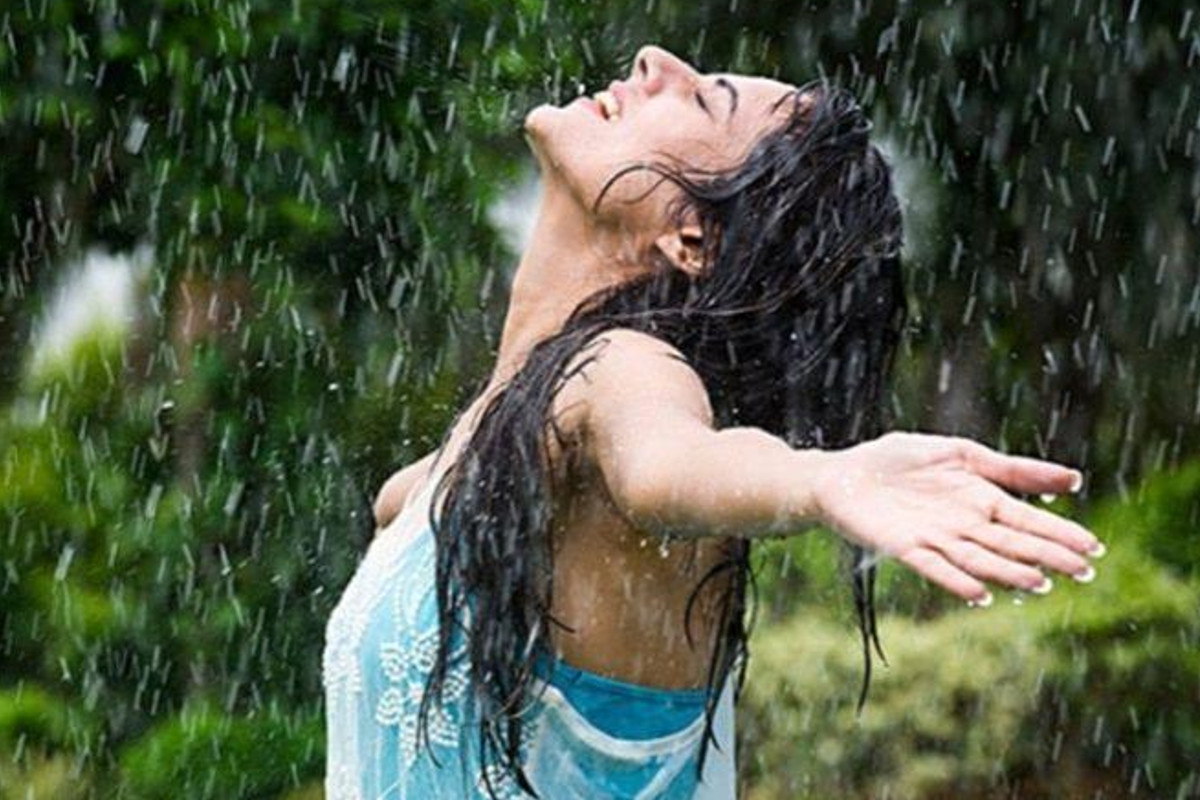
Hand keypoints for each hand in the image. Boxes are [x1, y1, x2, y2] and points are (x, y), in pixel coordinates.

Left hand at [812, 431, 1103, 604]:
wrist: (844, 475)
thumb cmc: (901, 462)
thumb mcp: (960, 454)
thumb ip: (1012, 469)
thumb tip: (1074, 478)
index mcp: (981, 500)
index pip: (1029, 519)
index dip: (1059, 533)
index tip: (1094, 548)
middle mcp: (964, 524)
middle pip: (1012, 543)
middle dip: (1047, 556)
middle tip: (1083, 572)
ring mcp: (936, 538)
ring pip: (980, 558)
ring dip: (1009, 572)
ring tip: (1039, 582)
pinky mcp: (904, 547)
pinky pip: (934, 567)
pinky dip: (956, 580)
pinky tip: (979, 594)